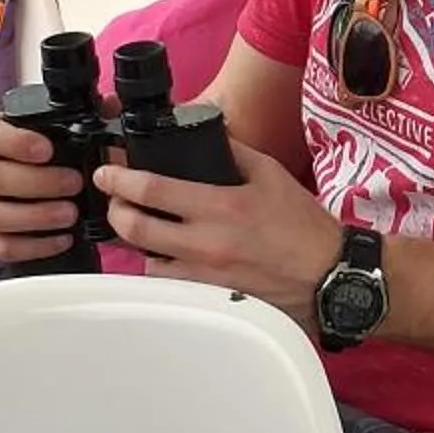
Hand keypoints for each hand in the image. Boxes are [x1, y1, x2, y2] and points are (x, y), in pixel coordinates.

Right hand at [0, 108, 99, 263]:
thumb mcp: (52, 127)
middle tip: (74, 183)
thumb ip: (83, 113)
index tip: (47, 149)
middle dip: (37, 183)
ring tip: (70, 214)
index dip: (13, 141)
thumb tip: (110, 105)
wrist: (16, 180)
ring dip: (36, 217)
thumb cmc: (35, 151)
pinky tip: (61, 239)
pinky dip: (32, 246)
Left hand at [93, 141, 340, 328]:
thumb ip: (234, 151)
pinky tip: (168, 254)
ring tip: (142, 227)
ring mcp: (204, 276)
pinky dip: (161, 265)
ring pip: (146, 260)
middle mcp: (206, 244)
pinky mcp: (209, 298)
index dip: (120, 179)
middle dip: (115, 211)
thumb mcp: (271, 173)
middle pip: (135, 229)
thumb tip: (205, 133)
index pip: (153, 190)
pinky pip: (169, 282)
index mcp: (221, 206)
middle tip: (115, 200)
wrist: (327, 276)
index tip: (106, 173)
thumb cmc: (302, 225)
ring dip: (137, 242)